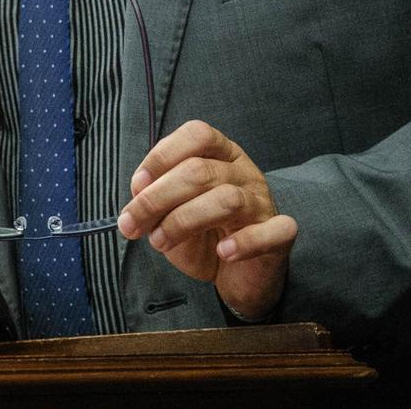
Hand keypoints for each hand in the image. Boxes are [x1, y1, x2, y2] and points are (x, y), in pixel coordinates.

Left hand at [118, 119, 296, 320]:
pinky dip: (245, 243)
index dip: (163, 155)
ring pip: (227, 199)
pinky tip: (223, 252)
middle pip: (200, 171)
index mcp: (220, 154)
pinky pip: (272, 231)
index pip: (197, 134)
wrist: (236, 275)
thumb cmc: (203, 235)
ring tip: (160, 242)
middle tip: (131, 225)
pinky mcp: (279, 236)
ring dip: (183, 221)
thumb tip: (139, 188)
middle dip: (157, 198)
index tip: (136, 185)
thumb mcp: (170, 211)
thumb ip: (155, 195)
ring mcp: (263, 202)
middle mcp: (244, 172)